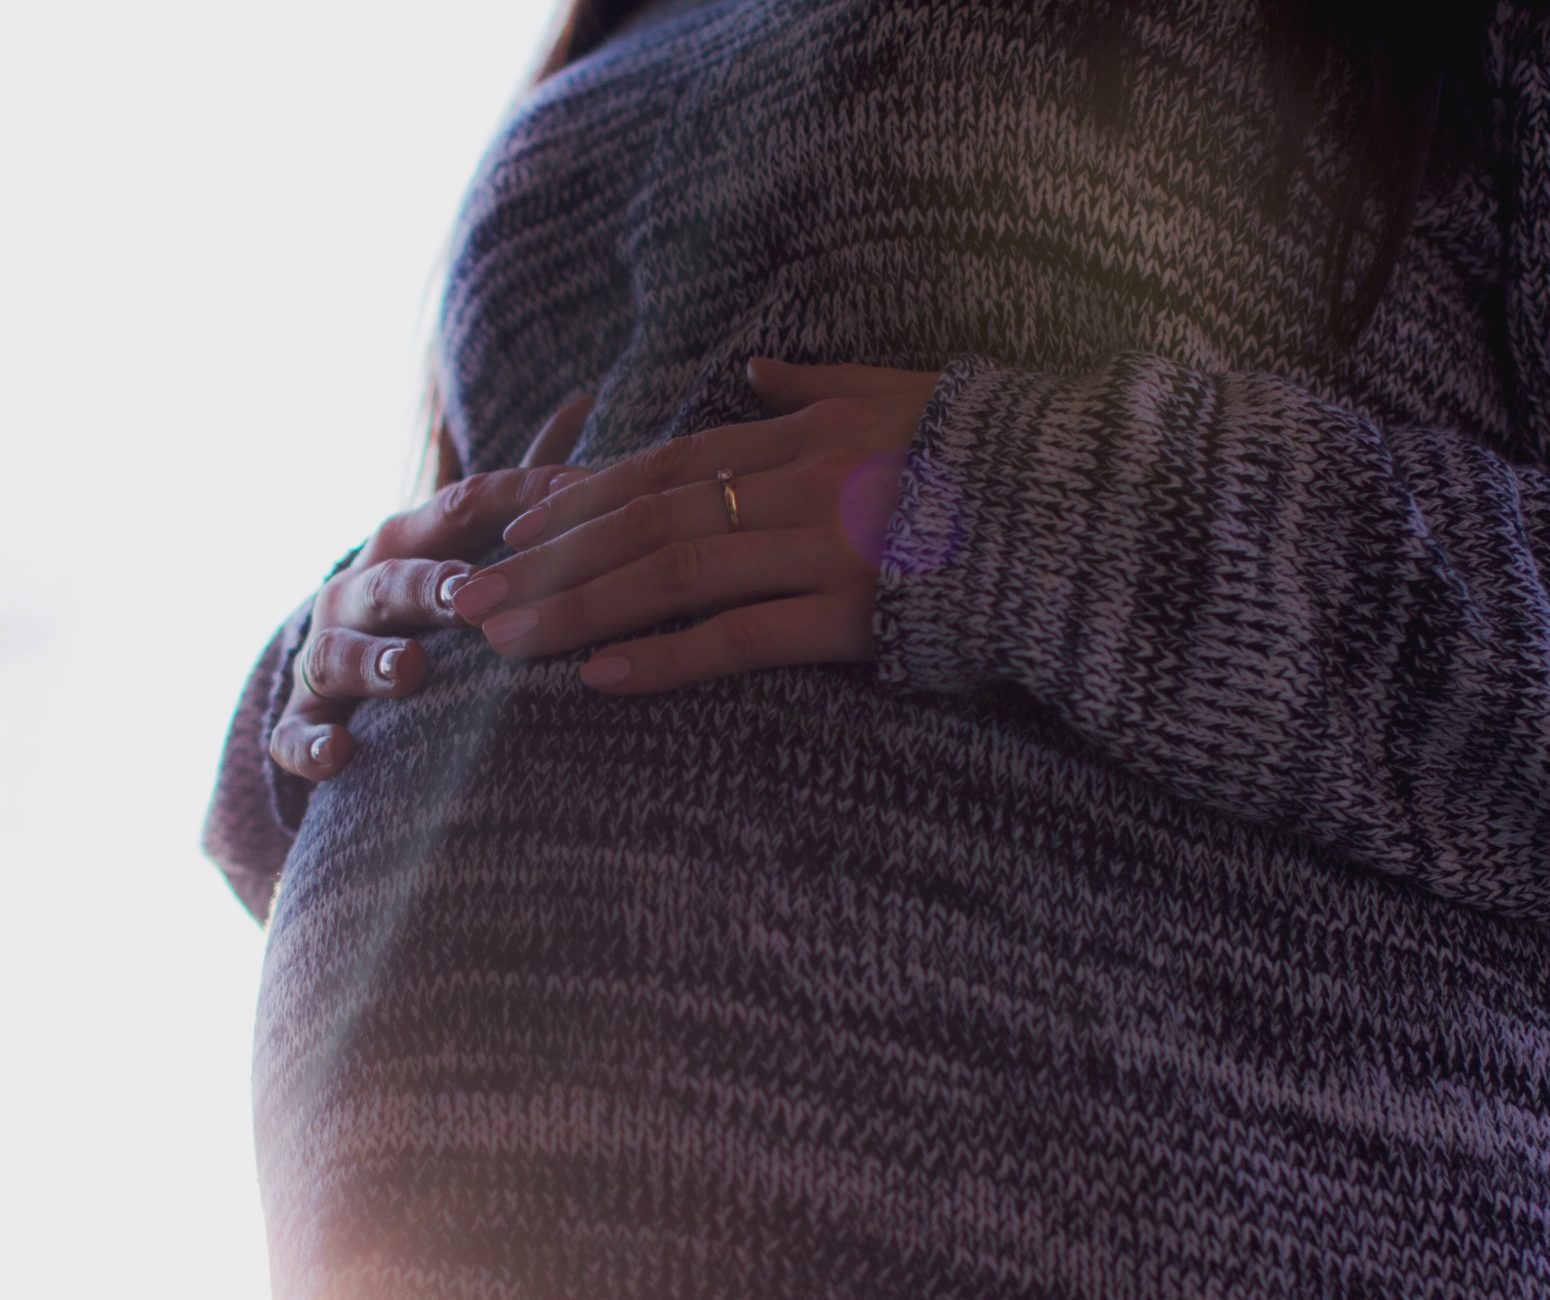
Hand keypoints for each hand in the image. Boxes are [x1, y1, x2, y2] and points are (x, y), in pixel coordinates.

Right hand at [269, 389, 594, 781]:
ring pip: (340, 654)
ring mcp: (326, 655)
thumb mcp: (469, 537)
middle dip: (427, 585)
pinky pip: (297, 735)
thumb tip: (584, 395)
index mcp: (409, 542)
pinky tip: (343, 755)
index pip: (462, 509)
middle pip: (392, 580)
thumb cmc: (429, 598)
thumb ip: (522, 484)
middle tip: (469, 594)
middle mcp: (359, 591)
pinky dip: (314, 746)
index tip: (571, 503)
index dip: (515, 504)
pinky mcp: (305, 721)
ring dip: (374, 661)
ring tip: (412, 671)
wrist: (341, 674)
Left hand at [446, 356, 943, 692]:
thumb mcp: (901, 394)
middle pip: (642, 520)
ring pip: (669, 575)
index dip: (580, 500)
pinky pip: (738, 639)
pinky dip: (664, 657)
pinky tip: (599, 678)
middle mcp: (794, 484)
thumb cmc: (992, 456)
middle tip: (468, 595)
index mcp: (798, 435)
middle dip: (546, 561)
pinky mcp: (850, 616)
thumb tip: (757, 371)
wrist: (1081, 512)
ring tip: (504, 640)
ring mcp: (818, 549)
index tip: (512, 531)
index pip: (663, 466)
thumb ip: (818, 385)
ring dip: (576, 609)